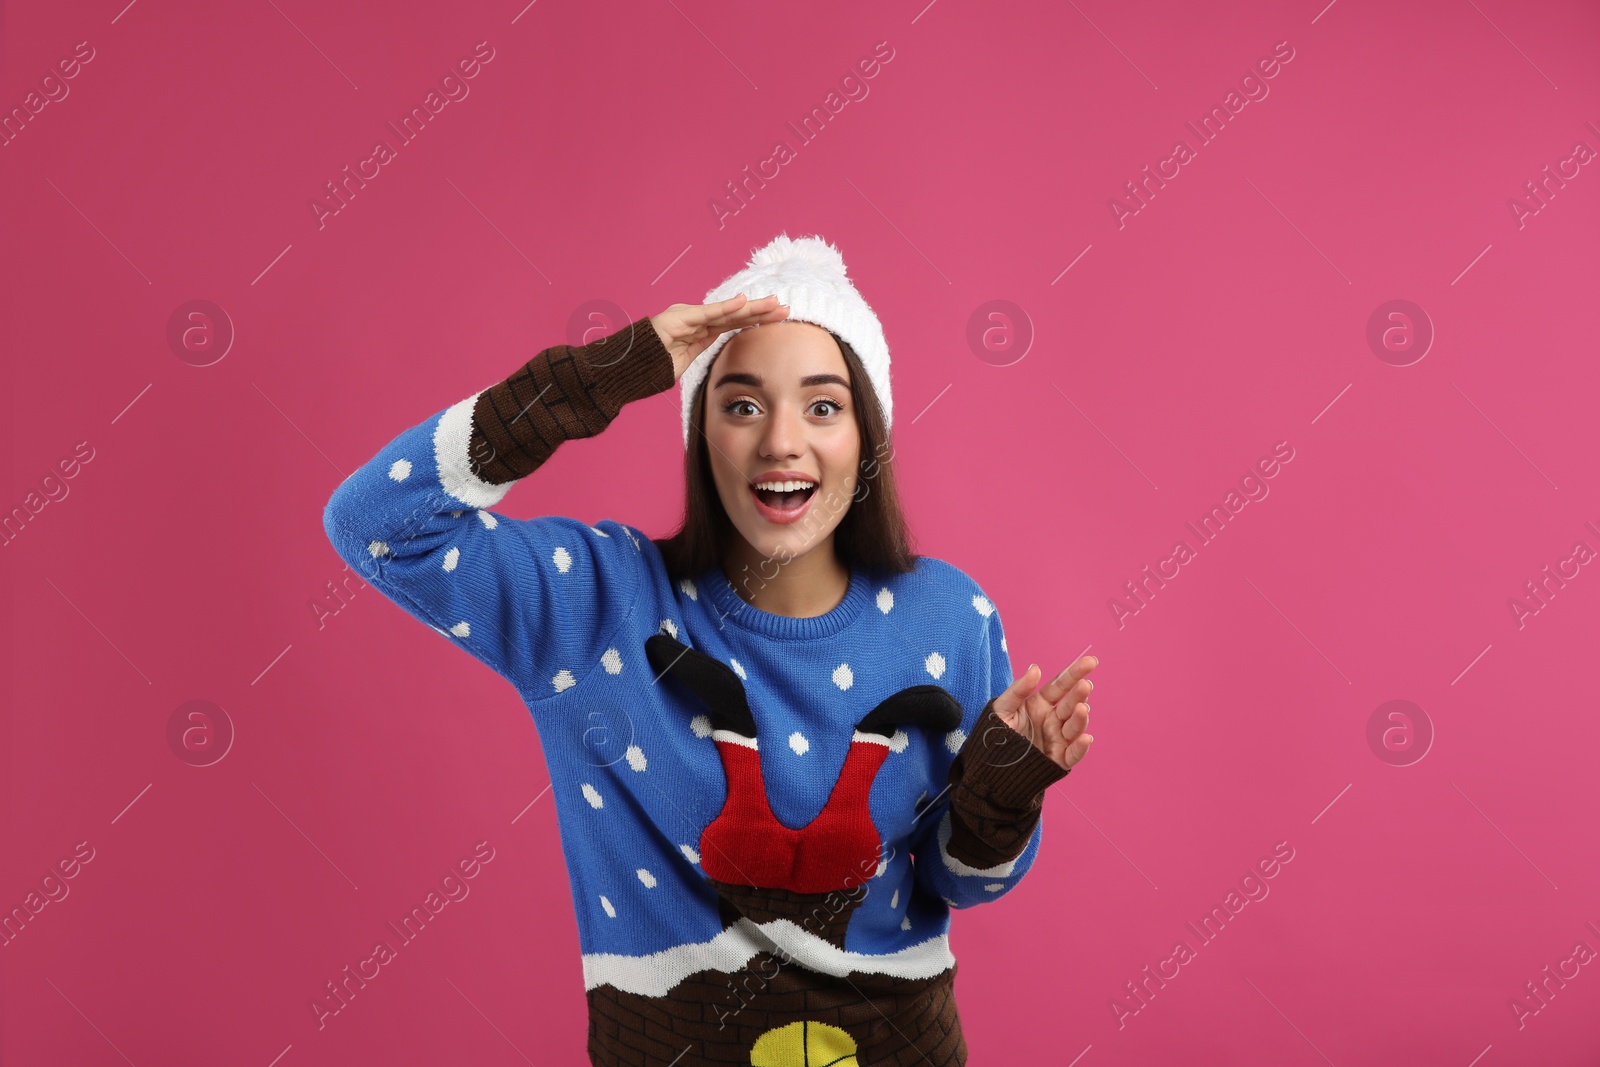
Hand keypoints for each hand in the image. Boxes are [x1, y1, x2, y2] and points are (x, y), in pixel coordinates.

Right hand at [651, 294, 789, 380]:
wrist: (627, 368)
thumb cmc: (651, 367)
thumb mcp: (684, 362)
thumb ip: (700, 352)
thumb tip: (718, 357)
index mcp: (698, 330)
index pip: (733, 322)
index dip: (755, 320)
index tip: (778, 319)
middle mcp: (694, 319)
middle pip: (733, 314)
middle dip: (760, 311)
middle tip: (785, 308)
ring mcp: (686, 317)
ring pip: (724, 311)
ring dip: (750, 308)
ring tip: (772, 304)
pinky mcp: (677, 319)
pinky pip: (706, 314)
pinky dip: (725, 308)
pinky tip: (743, 303)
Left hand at [992, 656, 1097, 770]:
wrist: (988, 766)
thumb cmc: (995, 734)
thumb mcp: (1002, 708)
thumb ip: (1018, 689)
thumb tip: (1035, 668)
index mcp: (1041, 704)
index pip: (1061, 685)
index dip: (1075, 672)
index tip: (1091, 661)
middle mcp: (1053, 720)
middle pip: (1070, 704)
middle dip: (1079, 695)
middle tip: (1085, 685)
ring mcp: (1057, 739)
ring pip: (1074, 727)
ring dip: (1080, 719)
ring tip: (1081, 709)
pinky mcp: (1058, 760)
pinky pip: (1073, 754)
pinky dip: (1081, 748)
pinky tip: (1086, 738)